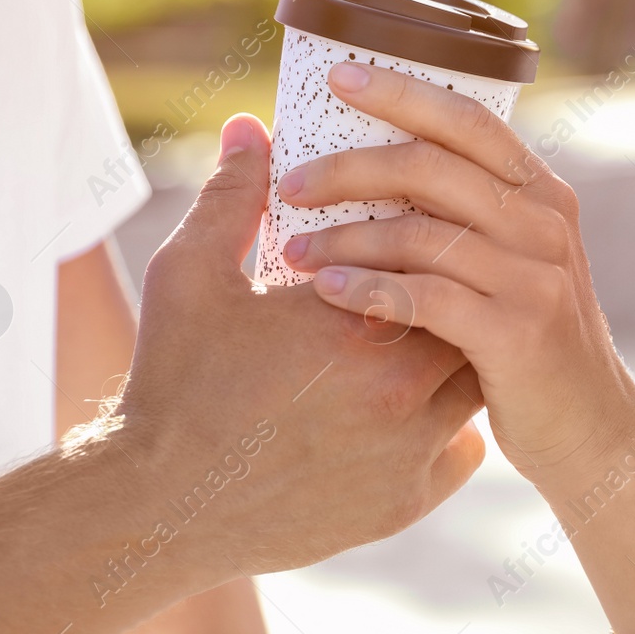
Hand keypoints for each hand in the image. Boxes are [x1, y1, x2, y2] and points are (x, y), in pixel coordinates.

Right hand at [111, 113, 485, 577]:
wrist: (159, 507)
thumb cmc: (173, 384)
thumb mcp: (190, 274)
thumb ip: (232, 196)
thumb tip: (252, 126)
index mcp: (353, 314)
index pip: (434, 253)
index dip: (429, 238)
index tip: (413, 230)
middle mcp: (397, 381)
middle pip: (468, 311)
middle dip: (448, 294)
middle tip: (424, 282)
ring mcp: (409, 448)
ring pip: (475, 380)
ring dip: (460, 357)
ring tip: (425, 339)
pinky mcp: (407, 502)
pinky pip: (466, 451)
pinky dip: (453, 429)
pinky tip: (418, 410)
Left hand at [275, 62, 634, 491]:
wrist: (591, 431)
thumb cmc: (529, 342)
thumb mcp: (517, 263)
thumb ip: (467, 214)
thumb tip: (378, 165)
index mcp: (542, 193)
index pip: (468, 119)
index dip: (402, 91)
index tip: (338, 76)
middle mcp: (545, 222)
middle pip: (431, 166)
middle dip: (349, 167)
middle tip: (290, 183)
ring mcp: (535, 276)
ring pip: (420, 232)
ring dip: (345, 237)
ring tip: (290, 254)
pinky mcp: (517, 332)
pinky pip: (422, 296)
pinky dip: (366, 289)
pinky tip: (327, 290)